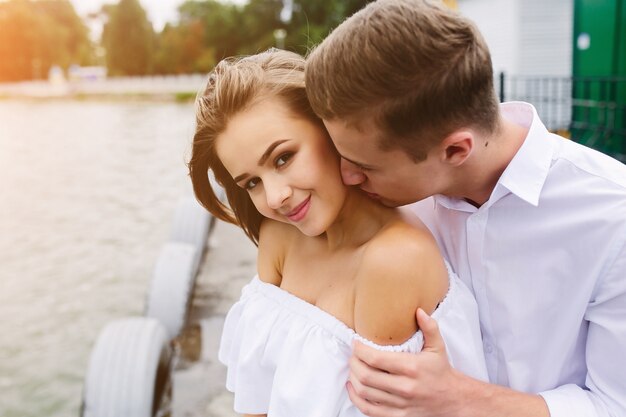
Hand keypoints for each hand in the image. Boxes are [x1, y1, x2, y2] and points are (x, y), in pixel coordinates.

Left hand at [347, 308, 462, 416]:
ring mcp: (400, 404)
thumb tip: (419, 311)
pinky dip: (356, 399)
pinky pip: (369, 410)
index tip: (356, 343)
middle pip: (366, 375)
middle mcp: (405, 387)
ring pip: (365, 392)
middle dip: (353, 363)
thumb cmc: (441, 371)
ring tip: (353, 368)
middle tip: (353, 355)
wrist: (453, 399)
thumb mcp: (438, 347)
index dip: (360, 350)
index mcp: (412, 367)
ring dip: (353, 379)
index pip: (375, 359)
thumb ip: (429, 327)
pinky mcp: (398, 416)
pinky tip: (353, 388)